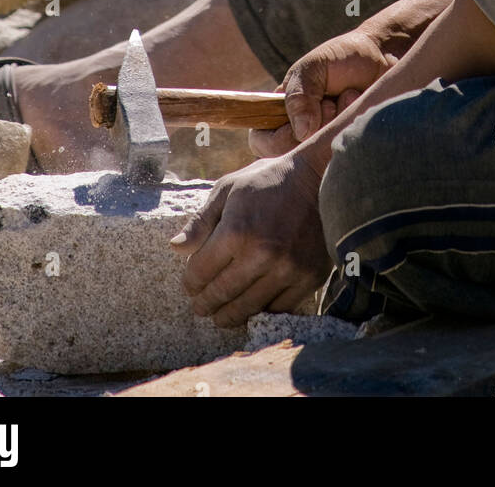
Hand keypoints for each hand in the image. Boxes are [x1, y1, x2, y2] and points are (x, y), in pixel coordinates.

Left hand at [170, 151, 331, 327]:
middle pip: (222, 294)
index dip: (190, 283)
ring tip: (221, 316)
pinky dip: (262, 310)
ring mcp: (287, 269)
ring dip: (229, 315)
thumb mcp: (228, 189)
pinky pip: (278, 307)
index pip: (200, 272)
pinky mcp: (308, 277)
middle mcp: (261, 255)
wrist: (319, 178)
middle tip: (200, 308)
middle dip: (205, 304)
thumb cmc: (268, 181)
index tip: (189, 286)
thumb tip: (175, 249)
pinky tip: (252, 305)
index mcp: (236, 231)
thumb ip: (200, 221)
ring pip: (248, 307)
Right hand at [248, 26, 401, 158]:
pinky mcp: (348, 145)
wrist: (382, 54)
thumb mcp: (312, 68)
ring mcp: (325, 142)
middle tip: (329, 100)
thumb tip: (301, 133)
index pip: (262, 144)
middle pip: (294, 154)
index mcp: (280, 113)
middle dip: (316, 124)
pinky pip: (346, 150)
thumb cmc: (341, 58)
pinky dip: (352, 124)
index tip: (305, 118)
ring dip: (336, 120)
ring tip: (348, 94)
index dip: (280, 139)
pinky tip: (358, 104)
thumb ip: (298, 97)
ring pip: (320, 154)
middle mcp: (300, 132)